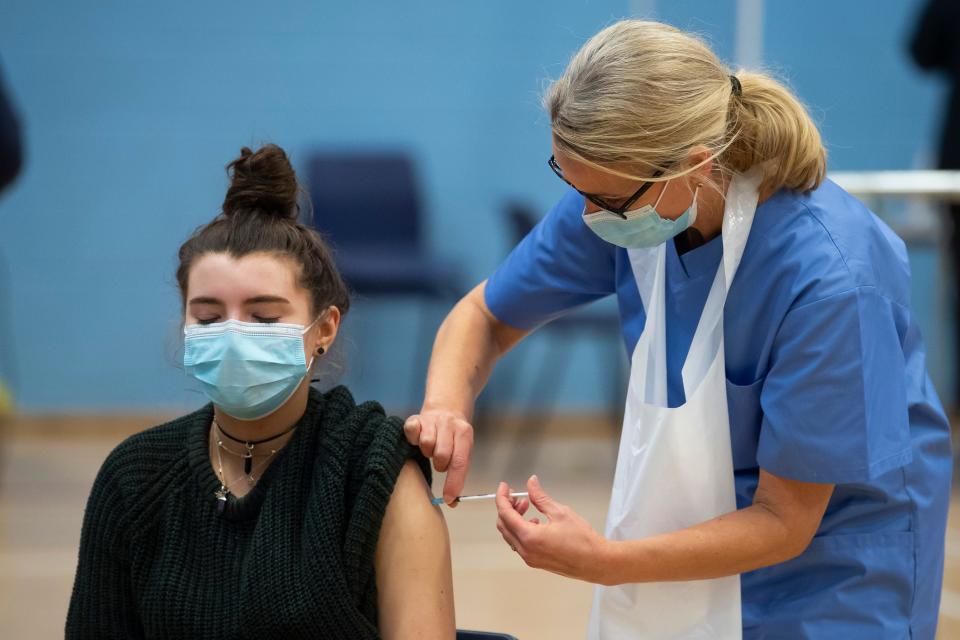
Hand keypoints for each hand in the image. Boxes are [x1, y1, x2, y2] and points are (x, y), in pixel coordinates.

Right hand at [404, 408, 473, 505]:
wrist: (447, 408)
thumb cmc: (454, 437)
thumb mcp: (463, 450)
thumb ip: (459, 474)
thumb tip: (452, 502)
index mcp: (464, 433)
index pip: (459, 462)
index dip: (453, 483)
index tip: (449, 499)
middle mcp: (449, 424)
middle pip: (441, 454)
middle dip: (440, 464)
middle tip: (440, 461)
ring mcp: (432, 419)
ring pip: (426, 444)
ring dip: (427, 451)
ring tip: (431, 447)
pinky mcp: (415, 418)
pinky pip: (411, 431)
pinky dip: (413, 439)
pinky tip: (418, 438)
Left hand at [495, 476, 611, 584]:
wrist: (595, 562)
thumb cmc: (582, 541)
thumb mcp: (560, 512)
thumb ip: (541, 497)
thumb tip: (531, 484)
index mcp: (529, 537)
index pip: (505, 514)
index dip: (502, 498)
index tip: (504, 487)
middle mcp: (526, 550)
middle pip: (504, 525)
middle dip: (507, 508)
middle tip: (517, 496)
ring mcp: (530, 558)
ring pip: (510, 535)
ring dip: (514, 519)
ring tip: (528, 506)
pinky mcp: (536, 561)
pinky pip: (520, 544)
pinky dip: (521, 530)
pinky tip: (535, 521)